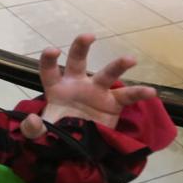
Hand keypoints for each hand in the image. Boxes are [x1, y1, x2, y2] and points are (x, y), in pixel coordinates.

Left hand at [20, 34, 156, 139]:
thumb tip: (33, 120)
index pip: (49, 70)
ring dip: (118, 65)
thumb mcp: (39, 133)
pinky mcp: (112, 104)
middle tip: (88, 36)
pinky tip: (150, 92)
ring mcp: (96, 92)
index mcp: (57, 88)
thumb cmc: (57, 132)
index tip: (53, 50)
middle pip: (77, 61)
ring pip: (107, 74)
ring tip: (130, 59)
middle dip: (81, 47)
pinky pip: (127, 96)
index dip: (48, 60)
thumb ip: (32, 129)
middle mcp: (77, 84)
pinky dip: (139, 93)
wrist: (77, 146)